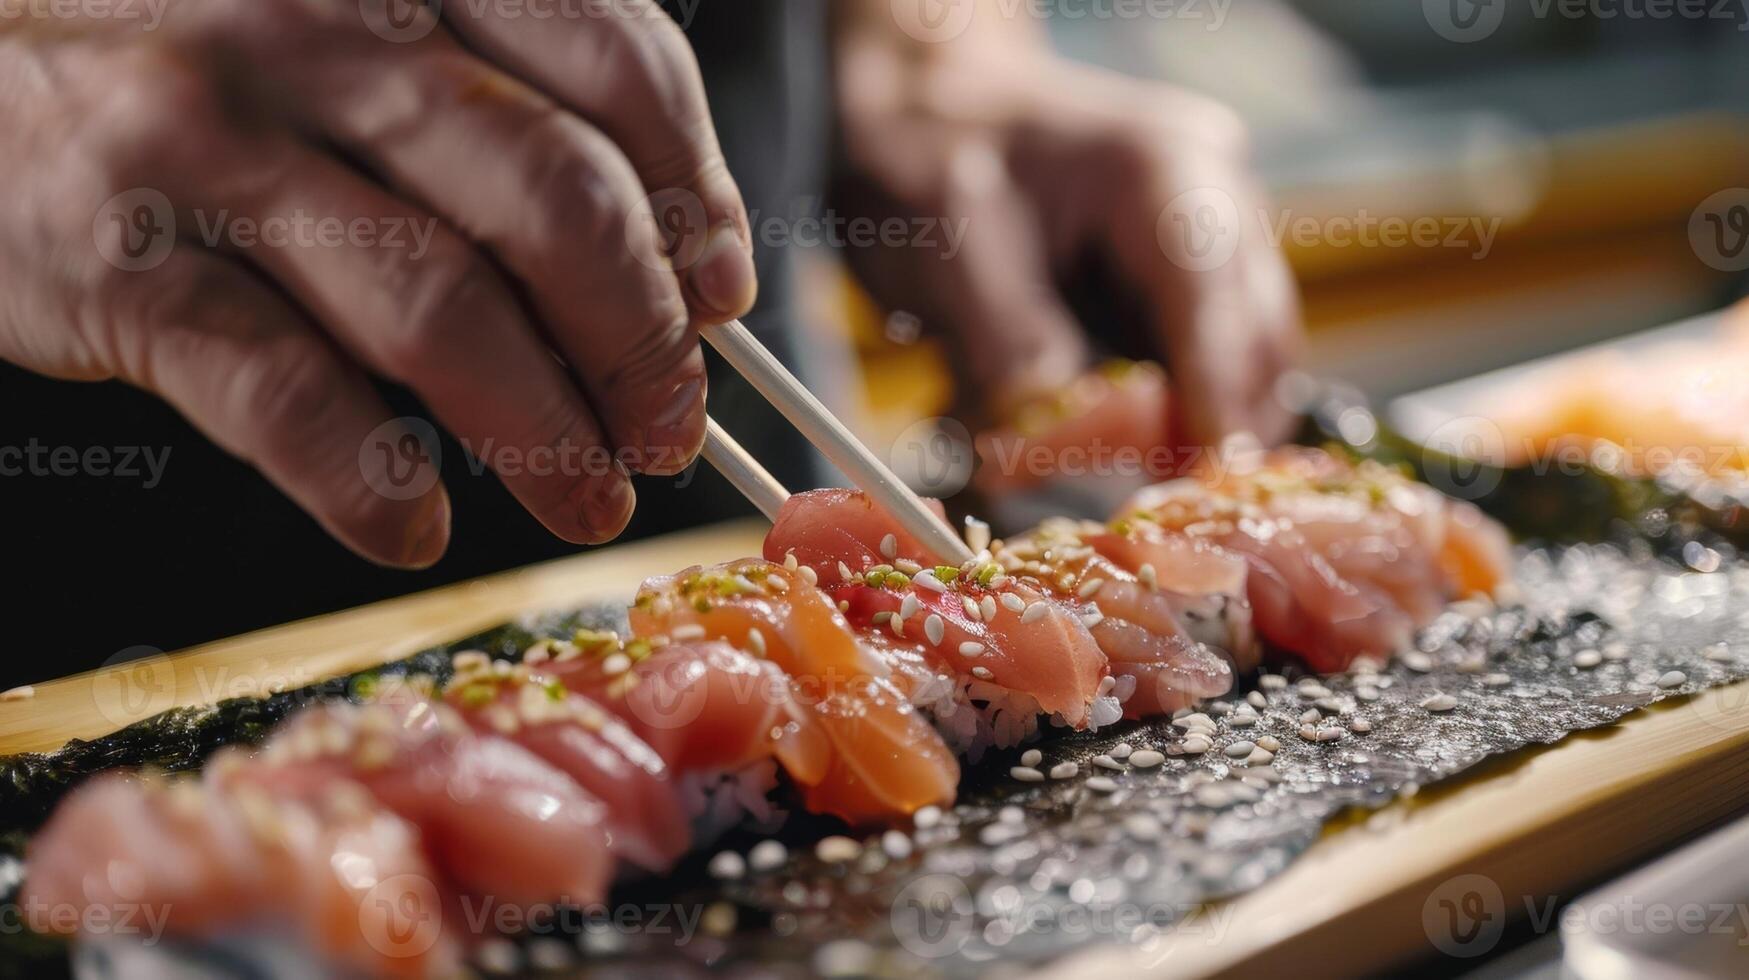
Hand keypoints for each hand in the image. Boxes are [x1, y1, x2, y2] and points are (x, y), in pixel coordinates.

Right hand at [0, 0, 756, 565]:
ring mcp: (213, 143)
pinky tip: (413, 528)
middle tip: (667, 430)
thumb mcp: (354, 35)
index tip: (724, 298)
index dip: (698, 197)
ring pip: (440, 307)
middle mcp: (321, 31)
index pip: (616, 60)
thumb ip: (495, 111)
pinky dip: (370, 481)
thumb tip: (676, 265)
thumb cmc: (198, 64)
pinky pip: (283, 394)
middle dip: (641, 340)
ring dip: (544, 434)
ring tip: (586, 502)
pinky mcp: (120, 264)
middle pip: (554, 199)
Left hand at [832, 10, 1300, 450]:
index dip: (1213, 400)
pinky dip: (1154, 419)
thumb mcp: (950, 246)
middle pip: (1256, 347)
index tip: (1197, 483)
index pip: (1219, 302)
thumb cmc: (928, 151)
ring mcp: (1210, 249)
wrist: (919, 107)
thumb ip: (1008, 345)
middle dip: (1206, 433)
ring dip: (1179, 435)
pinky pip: (1195, 372)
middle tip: (1137, 509)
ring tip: (1102, 480)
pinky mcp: (1181, 292)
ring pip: (1238, 372)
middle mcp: (1216, 206)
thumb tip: (1042, 451)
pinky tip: (1092, 446)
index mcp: (1171, 172)